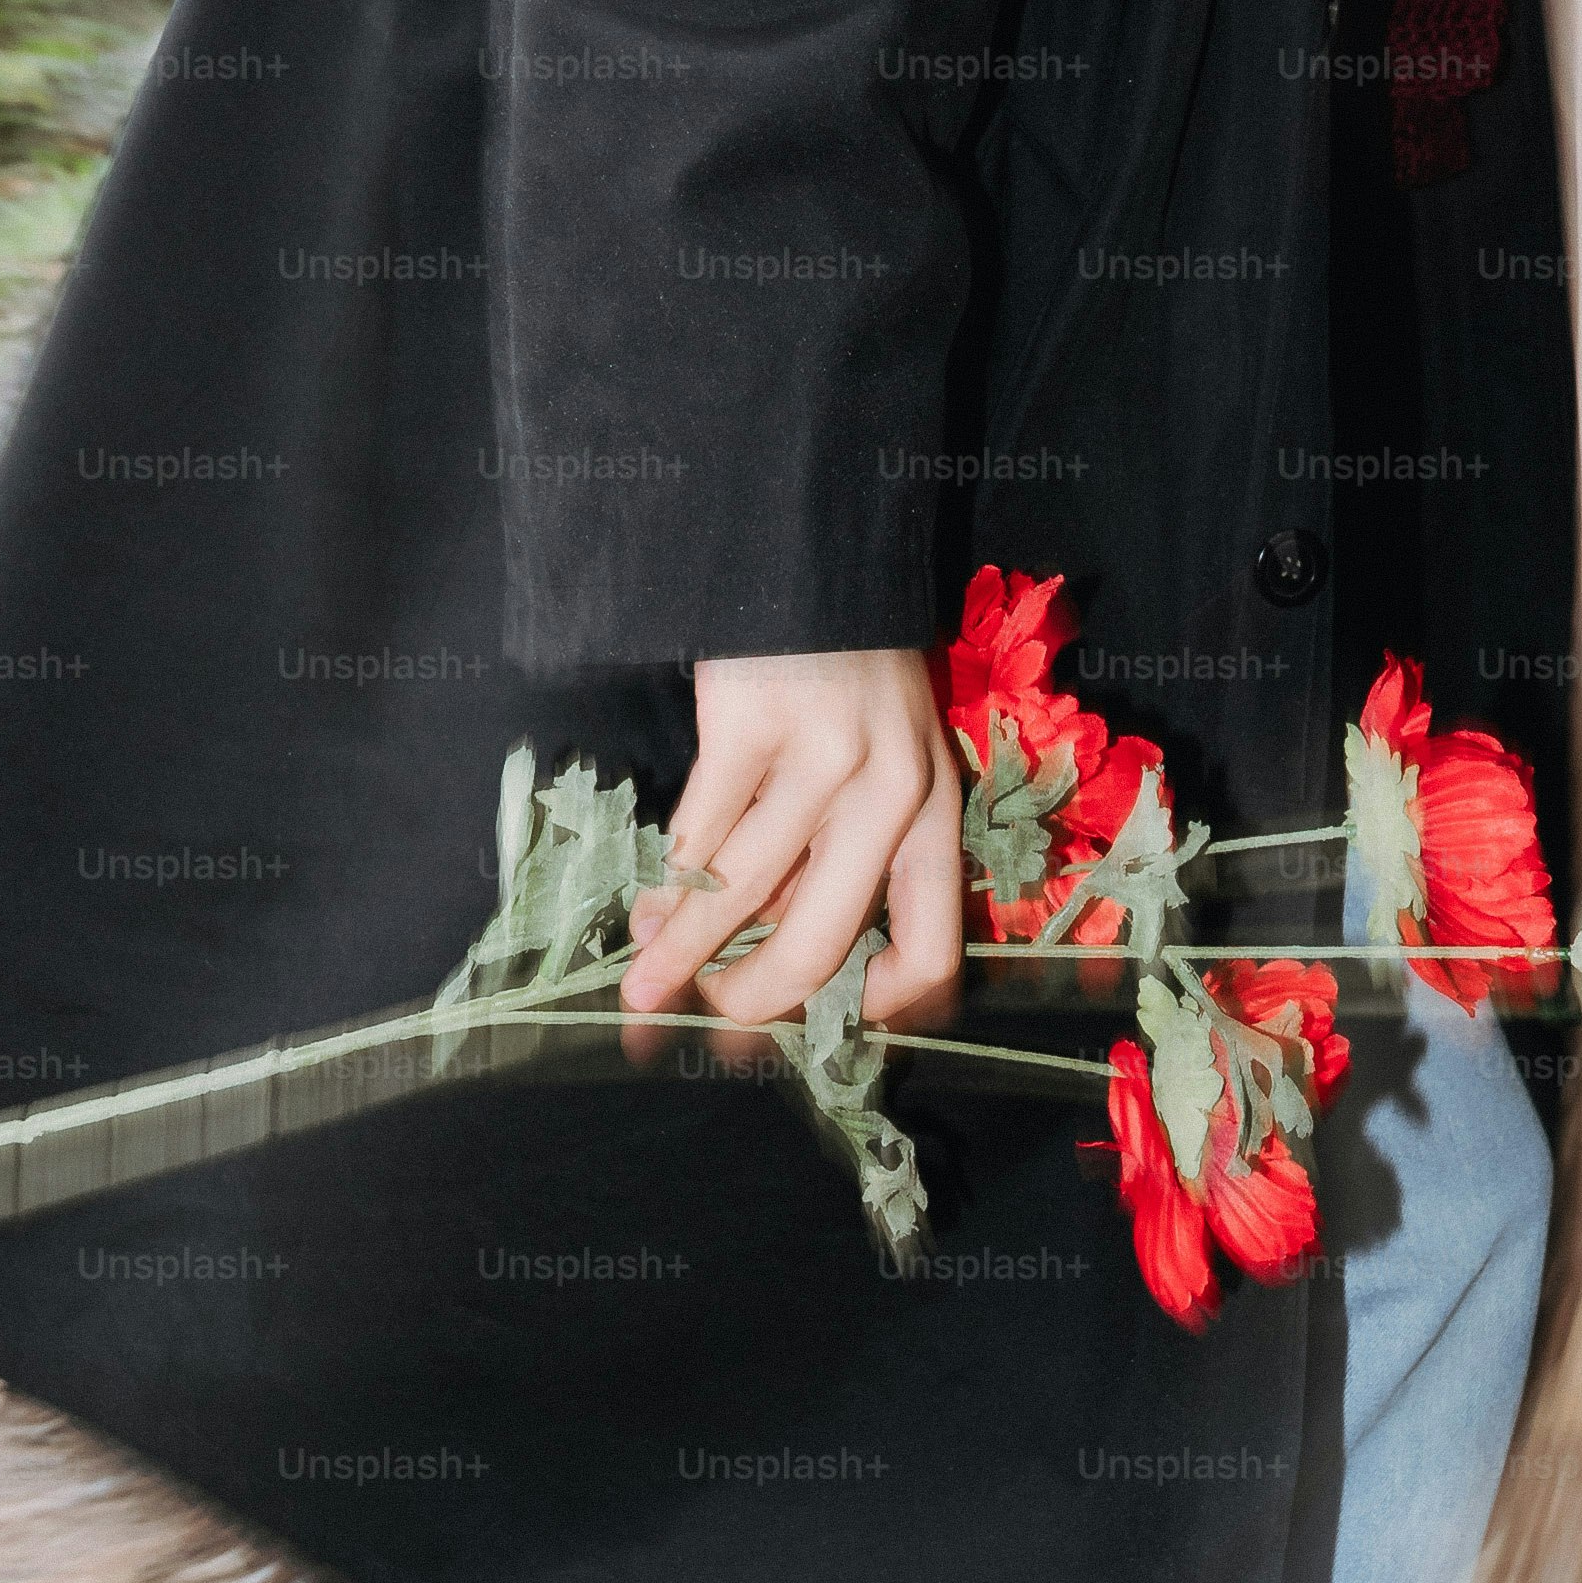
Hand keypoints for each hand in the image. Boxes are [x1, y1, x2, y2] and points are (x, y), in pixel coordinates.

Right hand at [620, 649, 961, 1035]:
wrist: (809, 558)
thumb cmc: (842, 671)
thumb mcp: (878, 762)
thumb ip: (836, 851)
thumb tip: (761, 950)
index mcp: (937, 811)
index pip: (933, 949)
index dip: (873, 1008)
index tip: (818, 1024)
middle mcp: (894, 794)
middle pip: (824, 944)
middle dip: (756, 999)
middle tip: (712, 1018)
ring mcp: (824, 761)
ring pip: (743, 896)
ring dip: (683, 952)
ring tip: (646, 979)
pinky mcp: (754, 727)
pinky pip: (698, 836)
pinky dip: (665, 886)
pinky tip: (643, 909)